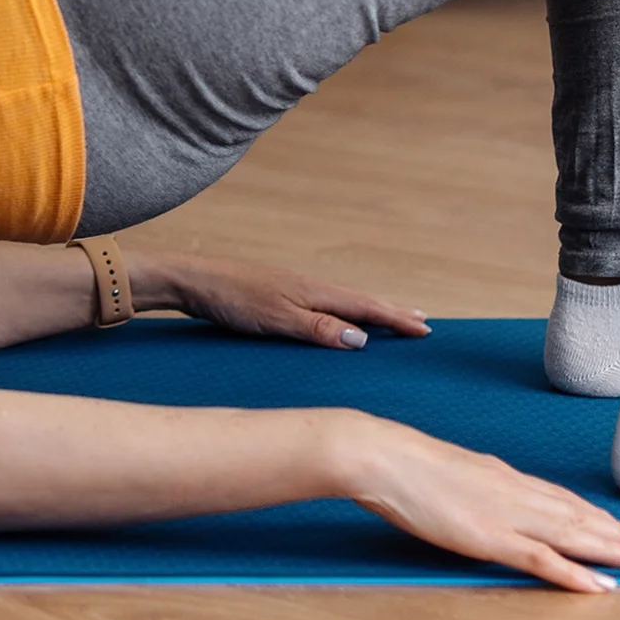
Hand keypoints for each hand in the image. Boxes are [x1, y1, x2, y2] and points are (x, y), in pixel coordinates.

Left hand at [144, 250, 431, 349]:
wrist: (193, 280)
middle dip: (392, 312)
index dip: (396, 319)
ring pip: (344, 302)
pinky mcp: (281, 296)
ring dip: (371, 311)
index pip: (367, 307)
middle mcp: (311, 288)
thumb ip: (318, 328)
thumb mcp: (276, 318)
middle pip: (361, 300)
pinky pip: (326, 305)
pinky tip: (341, 319)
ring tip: (392, 318)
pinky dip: (346, 312)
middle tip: (422, 322)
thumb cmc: (231, 298)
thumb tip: (362, 339)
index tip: (426, 330)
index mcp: (316, 292)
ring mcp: (296, 290)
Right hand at [334, 413, 619, 591]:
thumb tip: (483, 493)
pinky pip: (543, 559)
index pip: (564, 499)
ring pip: (574, 534)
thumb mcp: (448, 470)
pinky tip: (602, 585)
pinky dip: (576, 573)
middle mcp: (515, 492)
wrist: (381, 456)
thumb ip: (474, 484)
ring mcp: (506, 514)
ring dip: (614, 548)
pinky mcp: (490, 536)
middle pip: (580, 516)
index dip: (599, 515)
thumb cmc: (403, 463)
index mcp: (504, 476)